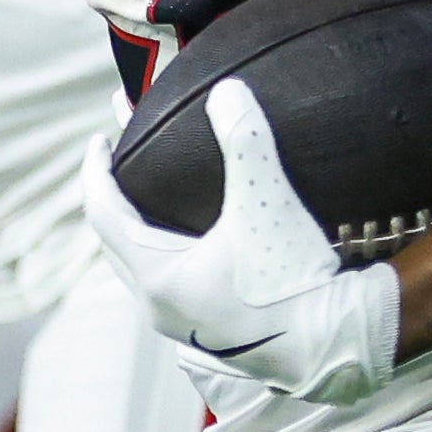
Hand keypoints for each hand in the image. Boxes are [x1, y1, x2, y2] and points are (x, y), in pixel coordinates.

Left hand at [76, 84, 400, 401]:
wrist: (334, 340)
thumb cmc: (294, 276)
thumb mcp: (266, 200)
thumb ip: (245, 141)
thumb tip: (227, 92)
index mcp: (158, 275)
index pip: (104, 214)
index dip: (96, 171)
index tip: (100, 139)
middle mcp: (158, 307)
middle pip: (114, 244)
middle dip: (112, 199)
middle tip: (117, 162)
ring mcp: (182, 326)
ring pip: (139, 270)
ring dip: (135, 231)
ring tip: (146, 200)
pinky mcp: (208, 334)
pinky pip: (166, 287)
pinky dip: (161, 255)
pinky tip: (186, 242)